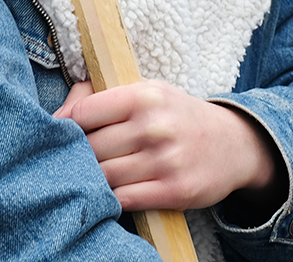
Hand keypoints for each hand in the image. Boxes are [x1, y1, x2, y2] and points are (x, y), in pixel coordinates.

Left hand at [55, 80, 281, 212]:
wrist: (233, 144)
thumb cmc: (179, 116)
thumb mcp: (150, 92)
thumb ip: (104, 96)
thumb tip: (59, 110)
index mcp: (145, 96)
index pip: (84, 112)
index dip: (66, 126)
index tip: (62, 135)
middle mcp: (155, 126)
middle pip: (91, 148)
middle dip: (80, 156)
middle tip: (78, 159)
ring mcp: (166, 160)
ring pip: (104, 176)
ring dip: (95, 180)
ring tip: (96, 176)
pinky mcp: (174, 190)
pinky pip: (124, 199)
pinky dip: (114, 198)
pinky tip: (116, 190)